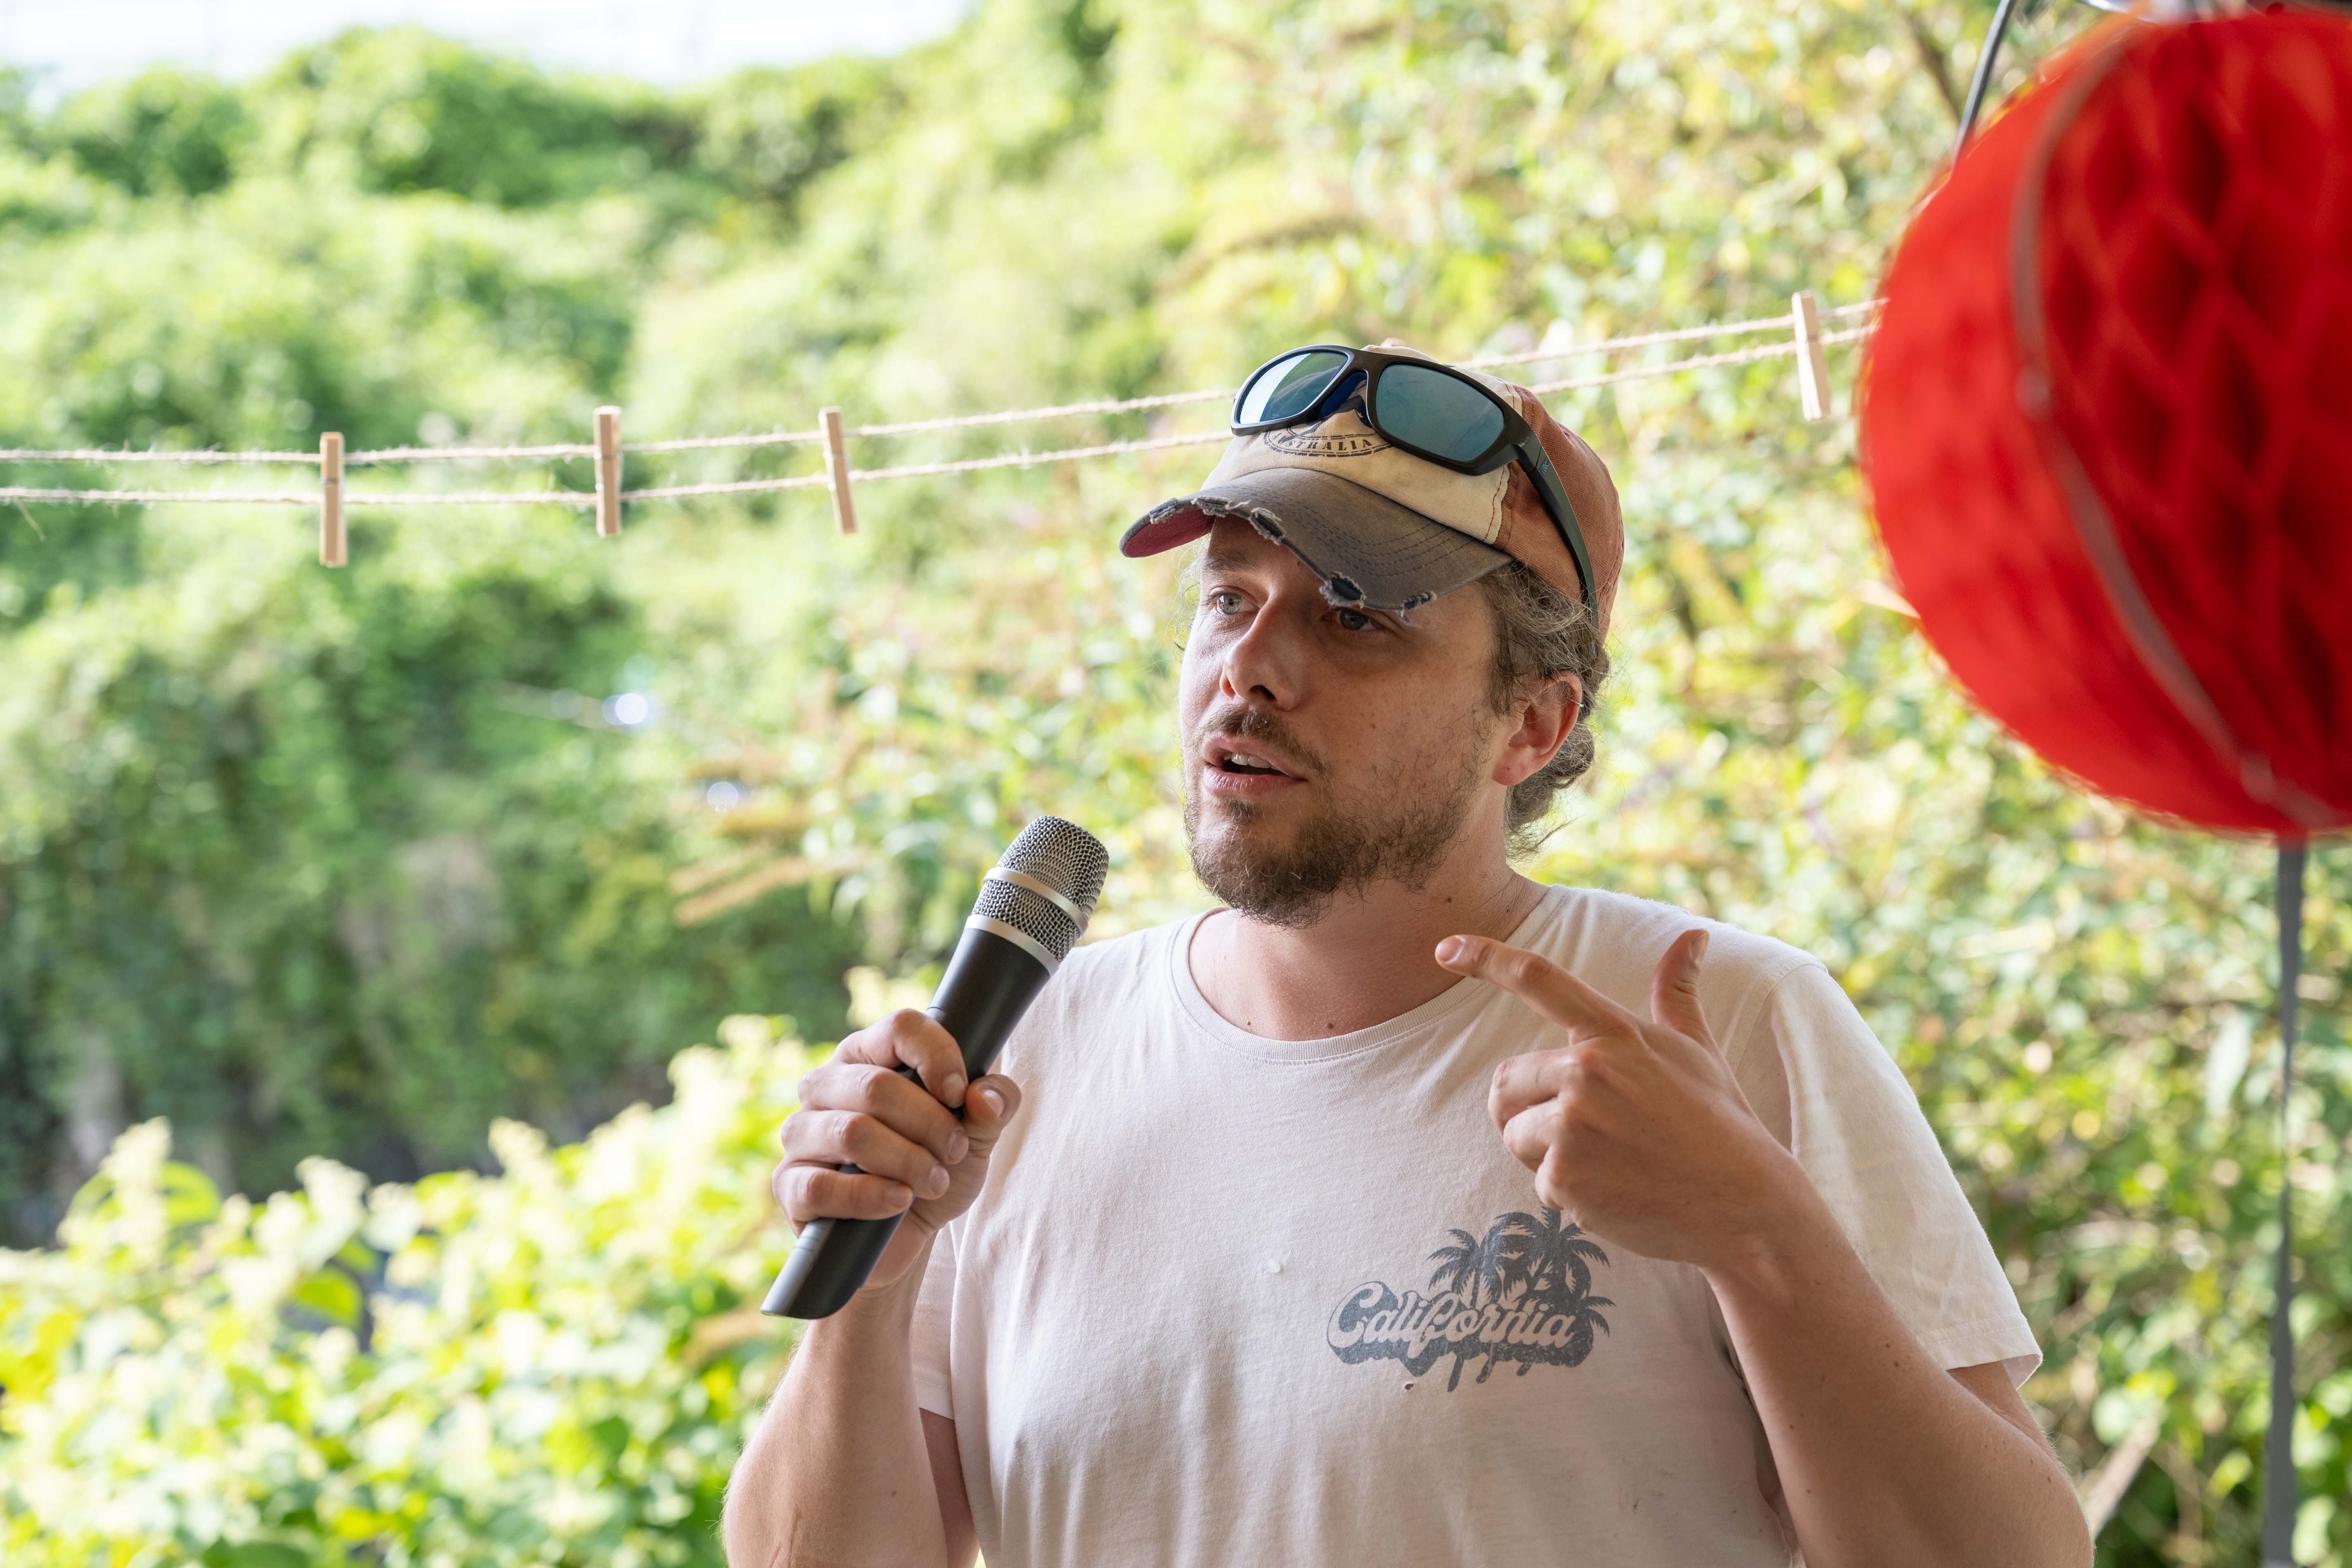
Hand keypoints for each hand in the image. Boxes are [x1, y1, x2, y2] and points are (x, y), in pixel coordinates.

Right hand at [771, 1010, 1023, 1293]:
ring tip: (934, 1181)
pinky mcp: (790, 1184)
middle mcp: (826, 1085)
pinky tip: (898, 1202)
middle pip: (876, 1087)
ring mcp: (801, 1133)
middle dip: (930, 1124)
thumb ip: (993, 1106)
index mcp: (870, 1056)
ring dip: (907, 1162)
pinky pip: (821, 1185)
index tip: (960, 1095)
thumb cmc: (936, 1168)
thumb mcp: (977, 1137)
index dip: (936, 1057)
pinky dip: (870, 1196)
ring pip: (851, 1133)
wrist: (908, 1235)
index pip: (900, 1028)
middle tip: (956, 1152)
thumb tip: (985, 1097)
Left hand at [1434, 928, 1804, 1271]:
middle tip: (1588, 1134)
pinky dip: (1569, 1195)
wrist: (1744, 1205)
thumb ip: (1678, 994)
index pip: (1539, 979)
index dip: (1485, 957)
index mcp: (1615, 1035)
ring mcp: (1574, 1125)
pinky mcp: (1565, 1177)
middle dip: (1529, 1110)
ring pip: (1514, 1134)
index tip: (1443, 948)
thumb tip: (1692, 936)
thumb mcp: (1697, 1052)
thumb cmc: (1719, 1123)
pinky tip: (1617, 1193)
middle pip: (1504, 1082)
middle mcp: (1587, 1071)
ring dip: (1546, 1155)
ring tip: (1609, 1163)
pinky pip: (1539, 1182)